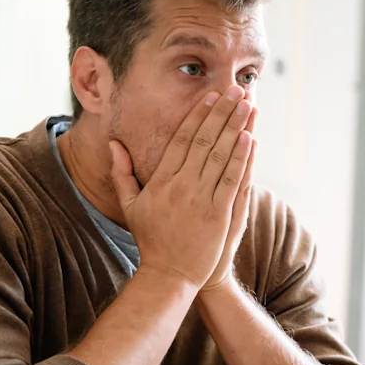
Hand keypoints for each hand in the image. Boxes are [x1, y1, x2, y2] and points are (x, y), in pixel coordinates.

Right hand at [109, 87, 252, 289]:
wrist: (168, 275)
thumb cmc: (150, 240)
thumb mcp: (130, 205)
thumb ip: (122, 172)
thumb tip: (113, 144)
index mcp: (161, 180)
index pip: (182, 139)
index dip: (198, 115)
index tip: (210, 96)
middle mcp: (181, 185)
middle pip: (205, 140)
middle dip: (222, 112)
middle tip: (235, 90)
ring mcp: (201, 199)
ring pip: (221, 155)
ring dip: (236, 127)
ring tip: (248, 104)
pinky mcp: (219, 215)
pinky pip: (232, 180)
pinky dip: (242, 158)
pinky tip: (250, 138)